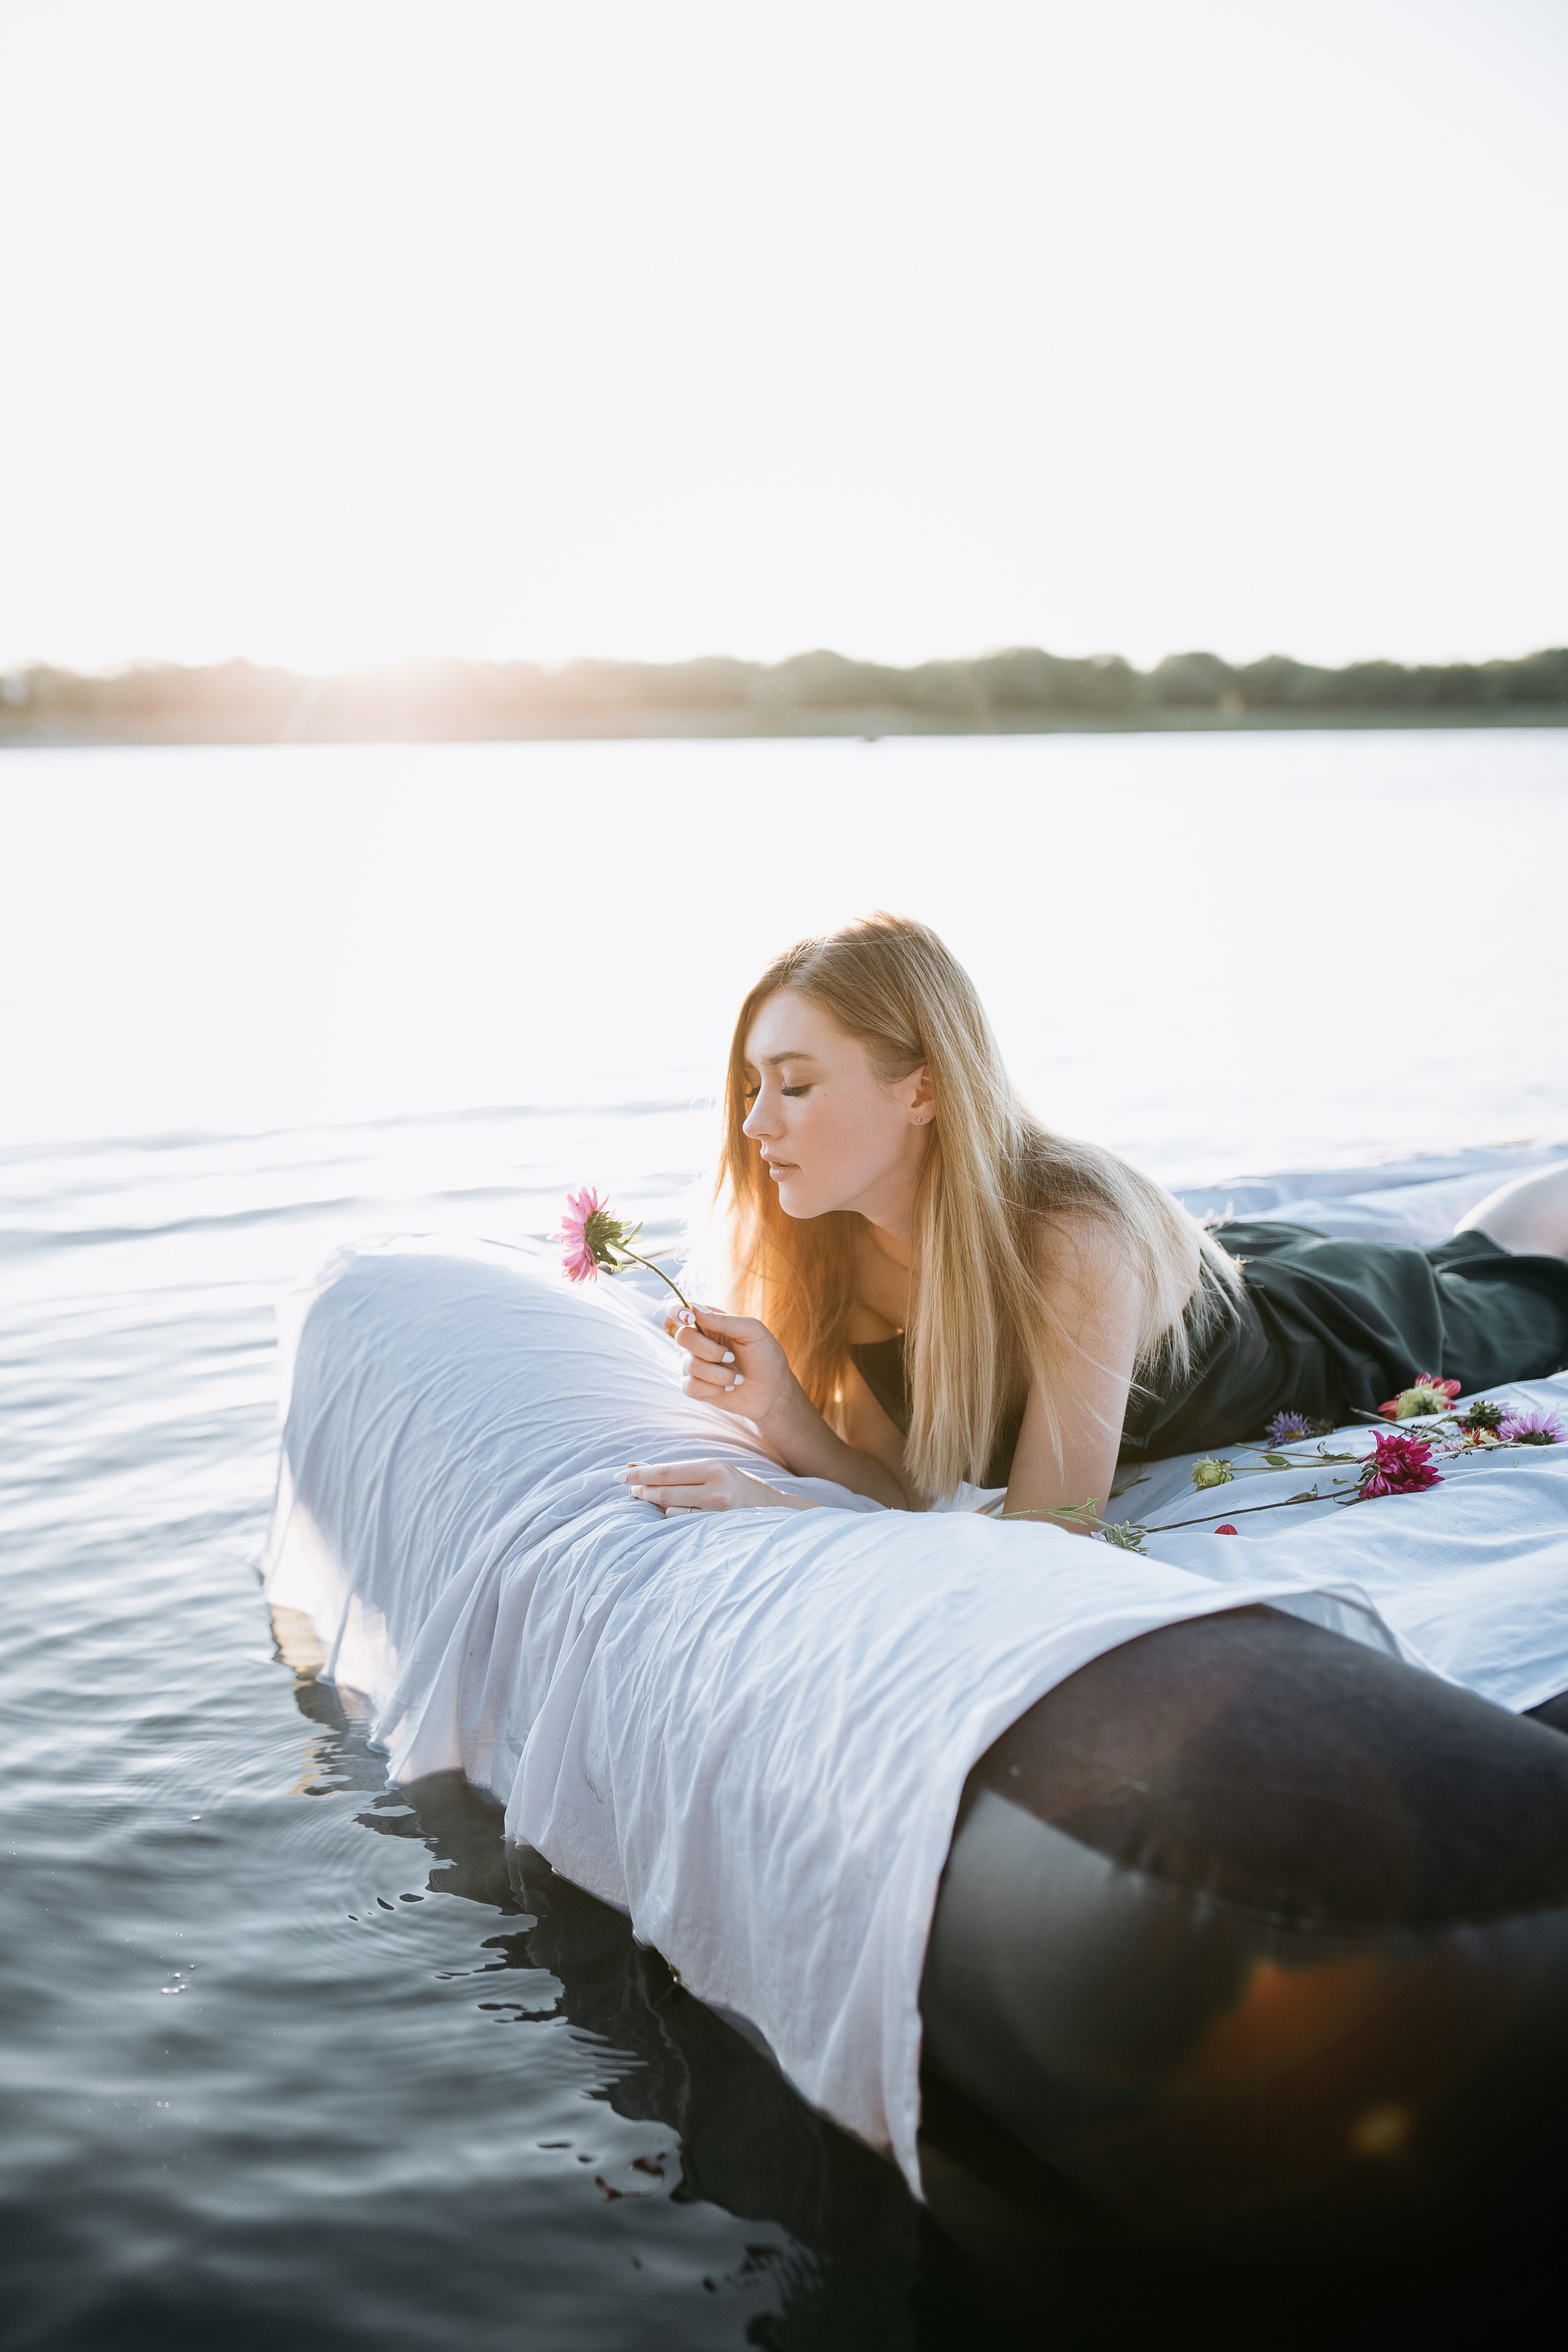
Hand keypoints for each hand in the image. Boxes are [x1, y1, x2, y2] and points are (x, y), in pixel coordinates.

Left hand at [617, 1459, 812, 1513]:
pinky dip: (676, 1524)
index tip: (618, 1475)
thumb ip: (681, 1472)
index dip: (639, 1474)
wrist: (780, 1514)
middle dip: (643, 1492)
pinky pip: (685, 1528)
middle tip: (631, 1492)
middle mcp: (717, 1489)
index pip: (666, 1471)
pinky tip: (678, 1522)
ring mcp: (719, 1514)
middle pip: (665, 1493)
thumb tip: (636, 1467)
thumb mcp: (715, 1472)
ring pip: (672, 1512)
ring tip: (661, 1505)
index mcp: (715, 1468)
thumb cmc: (741, 1490)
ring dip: (660, 1509)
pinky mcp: (721, 1533)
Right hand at [670, 1305, 795, 1426]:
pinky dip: (713, 1389)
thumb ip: (726, 1320)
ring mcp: (694, 1365)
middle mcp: (698, 1342)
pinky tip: (728, 1388)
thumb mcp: (753, 1332)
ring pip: (689, 1365)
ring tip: (737, 1379)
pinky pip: (690, 1386)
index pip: (680, 1310)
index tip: (689, 1317)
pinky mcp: (695, 1387)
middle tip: (731, 1357)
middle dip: (709, 1350)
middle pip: (683, 1337)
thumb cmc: (765, 1357)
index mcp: (710, 1323)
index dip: (677, 1310)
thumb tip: (695, 1310)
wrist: (772, 1391)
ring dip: (719, 1374)